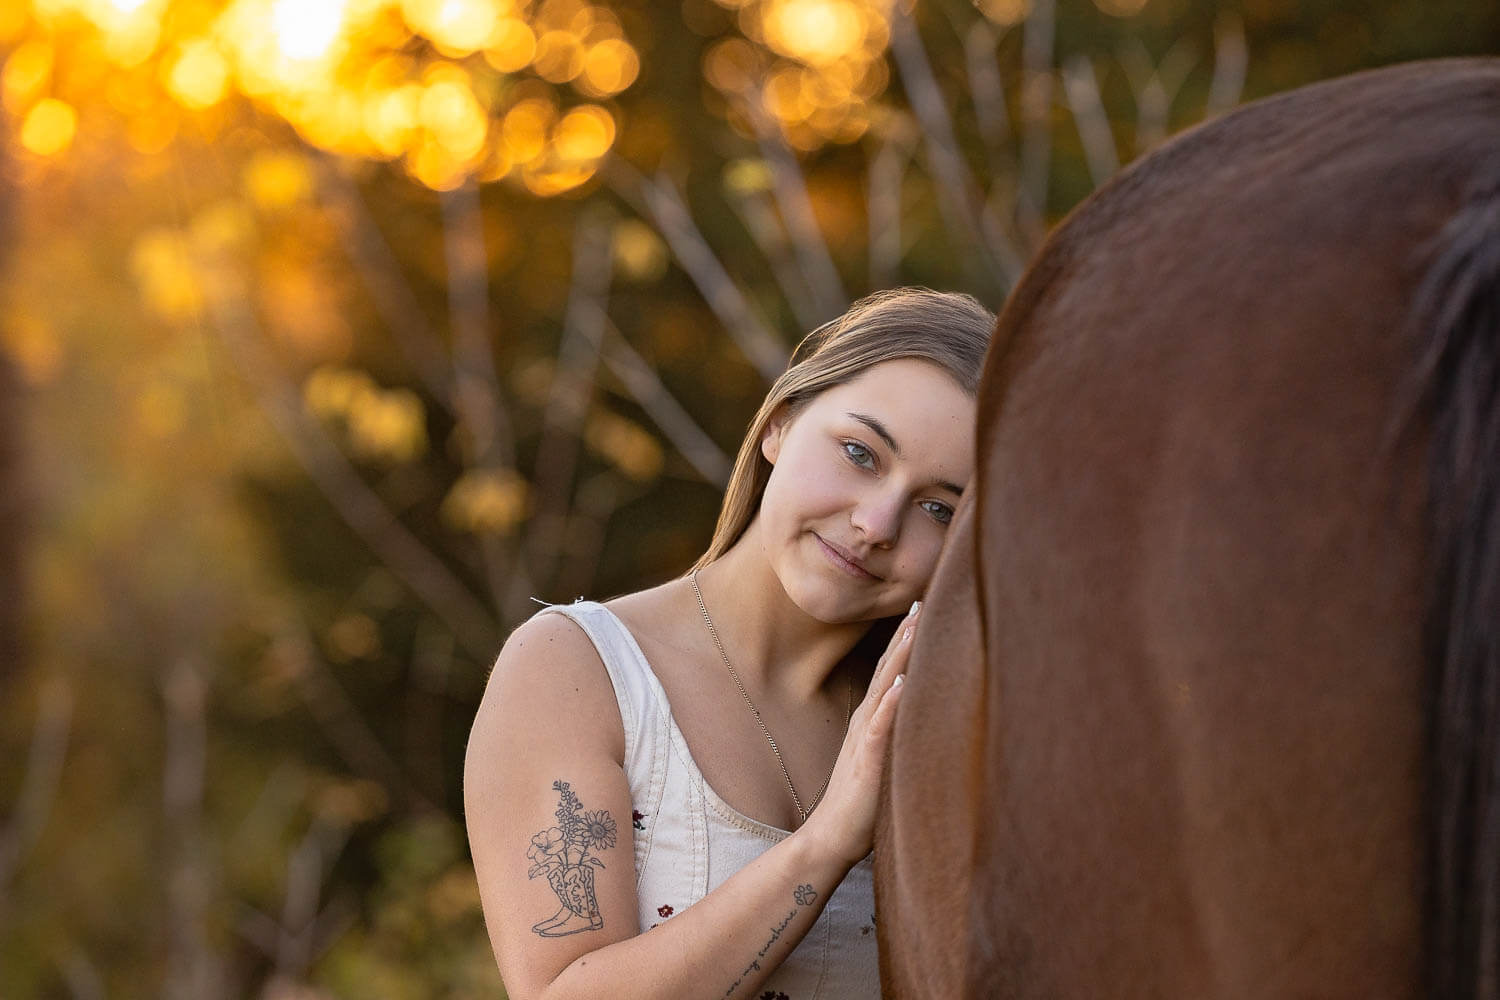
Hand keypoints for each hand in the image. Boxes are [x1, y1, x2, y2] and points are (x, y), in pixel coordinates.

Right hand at [799, 600, 920, 866]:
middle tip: (925, 597)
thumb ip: (899, 734)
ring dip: (901, 655)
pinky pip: (880, 726)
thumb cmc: (862, 801)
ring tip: (916, 624)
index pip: (893, 670)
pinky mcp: (868, 759)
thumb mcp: (885, 758)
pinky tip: (901, 684)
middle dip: (907, 633)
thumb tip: (923, 714)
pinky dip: (891, 703)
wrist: (832, 835)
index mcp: (873, 718)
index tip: (926, 607)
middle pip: (890, 667)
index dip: (908, 639)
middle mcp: (868, 719)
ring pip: (886, 686)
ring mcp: (866, 736)